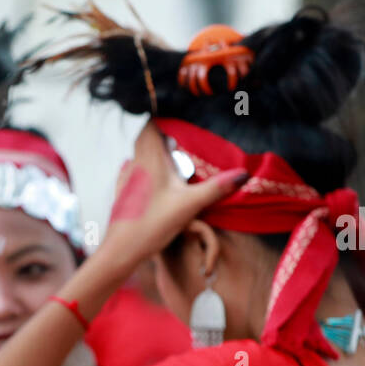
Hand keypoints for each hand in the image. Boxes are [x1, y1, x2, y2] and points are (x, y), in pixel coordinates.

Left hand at [100, 122, 246, 272]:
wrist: (120, 251)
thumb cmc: (152, 226)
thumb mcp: (190, 205)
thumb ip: (216, 188)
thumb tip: (243, 174)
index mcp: (150, 161)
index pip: (150, 125)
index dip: (163, 116)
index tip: (179, 114)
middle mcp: (135, 165)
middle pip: (145, 138)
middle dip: (162, 133)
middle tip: (181, 136)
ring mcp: (126, 179)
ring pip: (138, 155)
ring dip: (152, 151)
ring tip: (171, 156)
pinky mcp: (122, 194)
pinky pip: (132, 171)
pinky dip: (144, 168)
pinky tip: (154, 177)